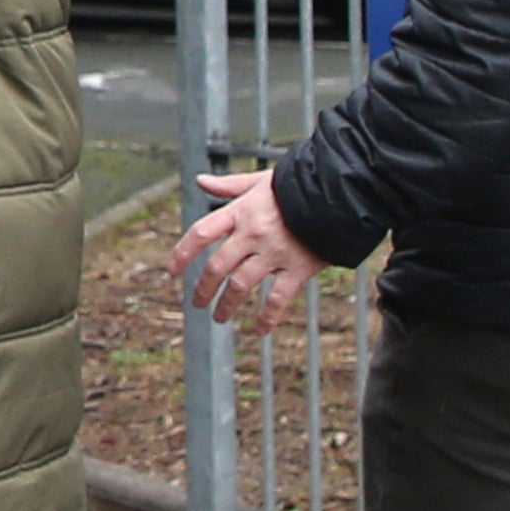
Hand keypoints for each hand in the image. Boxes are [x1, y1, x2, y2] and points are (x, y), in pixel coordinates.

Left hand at [169, 167, 328, 328]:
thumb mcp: (260, 181)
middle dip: (203, 288)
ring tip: (220, 317)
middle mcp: (253, 233)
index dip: (182, 253)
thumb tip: (200, 180)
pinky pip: (278, 299)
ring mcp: (275, 252)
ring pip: (241, 286)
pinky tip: (259, 330)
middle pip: (217, 266)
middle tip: (197, 303)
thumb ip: (229, 185)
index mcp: (241, 211)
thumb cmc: (297, 185)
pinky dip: (267, 318)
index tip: (171, 271)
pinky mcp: (299, 267)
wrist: (338, 192)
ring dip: (226, 306)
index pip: (201, 233)